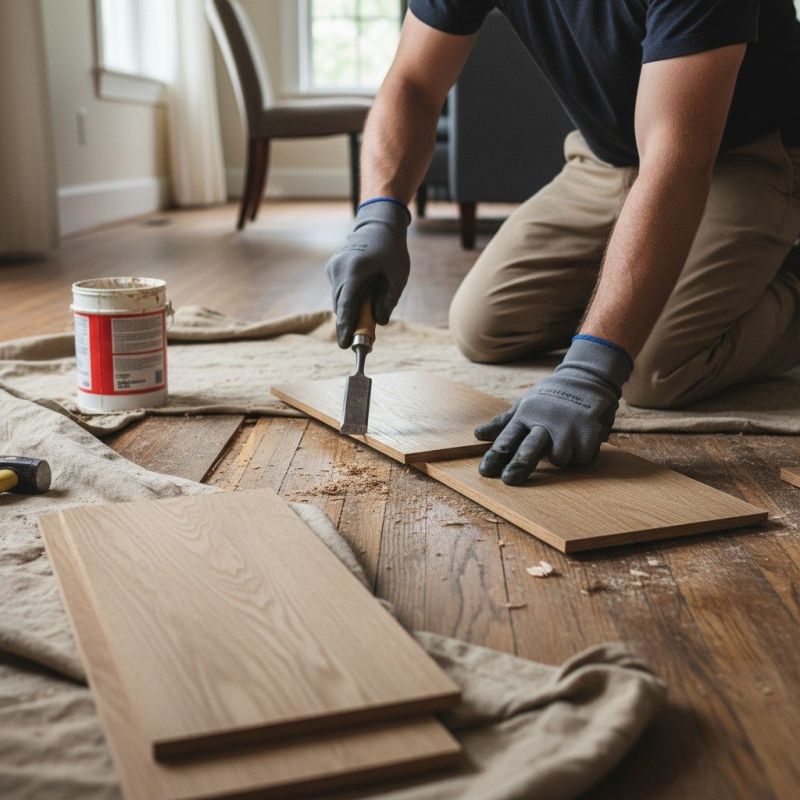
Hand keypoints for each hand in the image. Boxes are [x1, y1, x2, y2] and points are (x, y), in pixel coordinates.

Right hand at [325, 198, 410, 347]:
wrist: (378, 223)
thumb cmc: (391, 249)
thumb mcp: (398, 276)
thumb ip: (388, 301)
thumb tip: (379, 322)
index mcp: (355, 271)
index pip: (347, 307)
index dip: (346, 328)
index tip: (345, 345)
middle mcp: (339, 269)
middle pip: (340, 306)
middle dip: (348, 323)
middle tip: (359, 339)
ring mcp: (333, 267)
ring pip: (338, 299)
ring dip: (348, 310)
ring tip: (363, 318)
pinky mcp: (332, 267)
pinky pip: (338, 290)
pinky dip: (347, 299)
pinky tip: (361, 298)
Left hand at [475, 336, 633, 484]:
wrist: (587, 379)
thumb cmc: (550, 397)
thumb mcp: (524, 405)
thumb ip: (503, 423)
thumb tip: (477, 435)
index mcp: (526, 414)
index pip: (507, 437)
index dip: (496, 455)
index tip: (486, 471)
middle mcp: (545, 420)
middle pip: (530, 448)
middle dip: (519, 464)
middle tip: (509, 479)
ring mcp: (569, 426)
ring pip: (559, 459)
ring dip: (560, 457)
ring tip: (563, 441)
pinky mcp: (590, 432)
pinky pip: (581, 458)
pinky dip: (580, 455)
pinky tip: (580, 441)